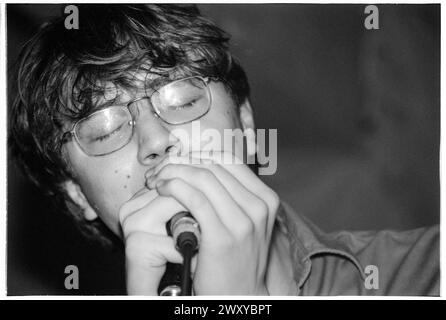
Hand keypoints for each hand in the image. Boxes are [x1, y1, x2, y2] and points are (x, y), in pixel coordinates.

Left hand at [120, 151, 279, 294]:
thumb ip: (231, 195)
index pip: (228, 160)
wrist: (240, 295)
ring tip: (157, 178)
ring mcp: (243, 221)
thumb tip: (201, 167)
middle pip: (214, 166)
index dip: (198, 155)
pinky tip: (162, 188)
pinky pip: (195, 199)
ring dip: (174, 172)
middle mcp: (259, 206)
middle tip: (160, 168)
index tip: (177, 161)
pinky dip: (174, 187)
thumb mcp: (244, 221)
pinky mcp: (222, 236)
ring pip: (203, 178)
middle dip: (181, 162)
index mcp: (265, 198)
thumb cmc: (235, 258)